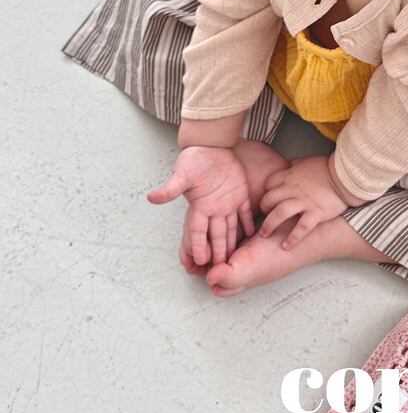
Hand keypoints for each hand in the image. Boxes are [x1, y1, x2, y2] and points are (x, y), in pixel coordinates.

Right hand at [146, 145, 254, 266]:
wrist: (210, 144)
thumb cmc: (194, 157)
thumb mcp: (182, 174)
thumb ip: (170, 189)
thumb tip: (151, 198)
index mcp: (200, 205)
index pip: (199, 231)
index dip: (199, 245)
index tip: (200, 260)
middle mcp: (213, 207)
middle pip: (216, 235)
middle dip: (218, 252)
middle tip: (221, 268)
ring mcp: (227, 201)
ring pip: (231, 227)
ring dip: (232, 242)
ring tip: (234, 258)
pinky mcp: (239, 193)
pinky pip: (244, 212)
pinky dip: (248, 222)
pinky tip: (251, 234)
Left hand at [258, 155, 347, 249]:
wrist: (346, 176)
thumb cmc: (327, 168)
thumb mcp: (307, 161)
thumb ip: (296, 165)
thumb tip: (291, 165)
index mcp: (289, 175)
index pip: (268, 184)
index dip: (265, 192)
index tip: (268, 199)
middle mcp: (293, 189)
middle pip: (268, 200)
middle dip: (263, 209)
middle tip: (265, 217)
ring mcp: (304, 201)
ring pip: (280, 213)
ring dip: (269, 226)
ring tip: (265, 235)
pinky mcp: (316, 213)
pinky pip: (301, 228)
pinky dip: (293, 238)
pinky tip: (287, 246)